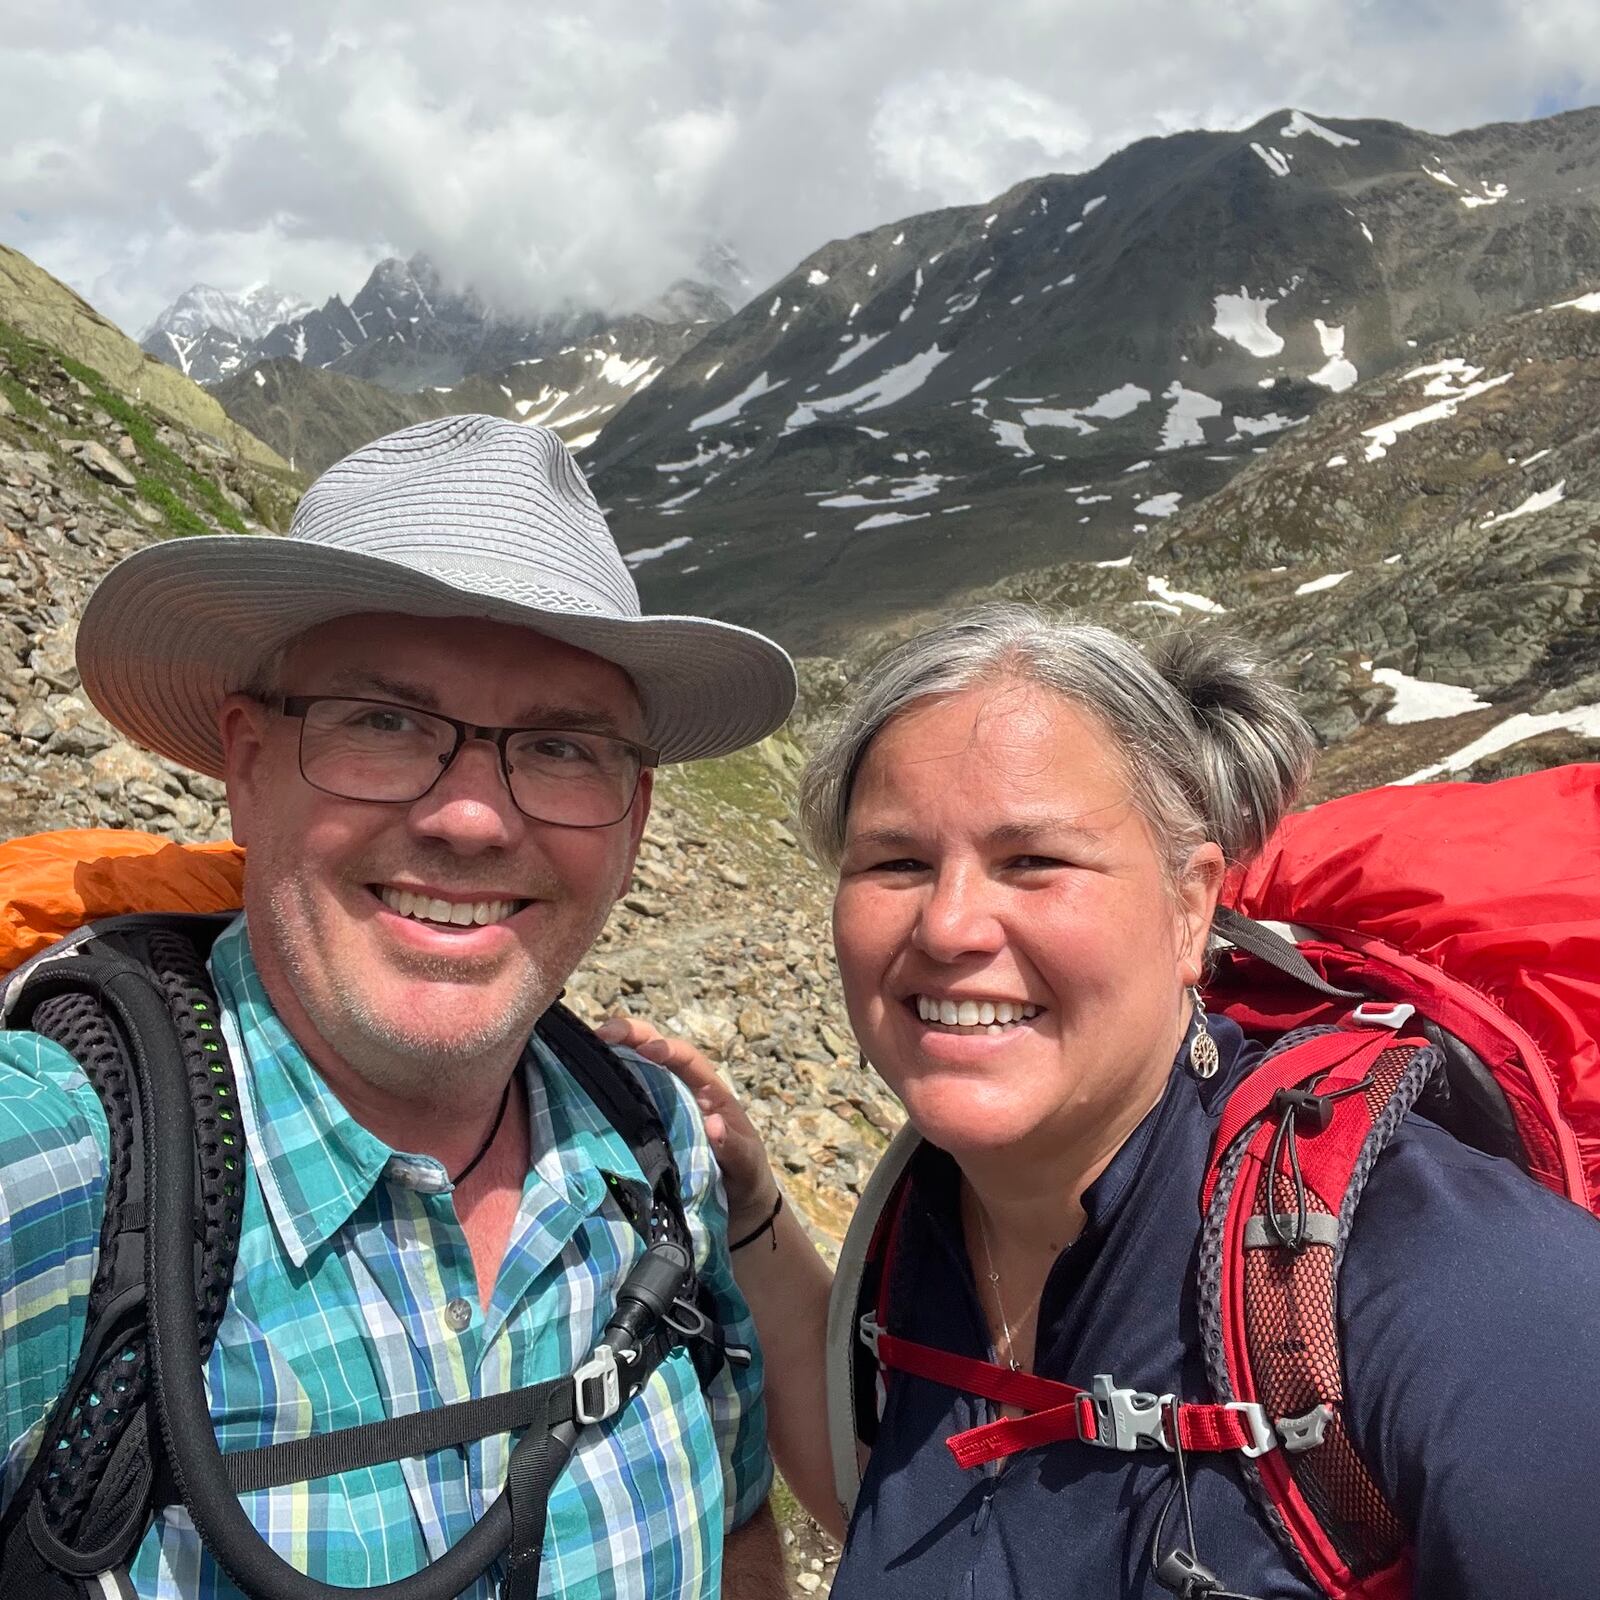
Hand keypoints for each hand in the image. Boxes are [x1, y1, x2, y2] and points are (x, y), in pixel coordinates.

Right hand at [595, 1015, 780, 1236]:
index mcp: (709, 1093)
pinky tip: (583, 1087)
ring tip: (585, 1047)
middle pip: (655, 1053)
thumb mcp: (747, 1163)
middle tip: (603, 1032)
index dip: (668, 1049)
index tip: (647, 1050)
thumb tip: (714, 1125)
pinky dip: (606, 1090)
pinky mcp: (645, 1130)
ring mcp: (661, 1109)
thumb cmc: (746, 1177)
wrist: (737, 1207)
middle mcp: (682, 1093)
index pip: (688, 1060)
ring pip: (635, 1071)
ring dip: (612, 1055)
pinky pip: (625, 1103)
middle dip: (632, 1035)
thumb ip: (734, 1147)